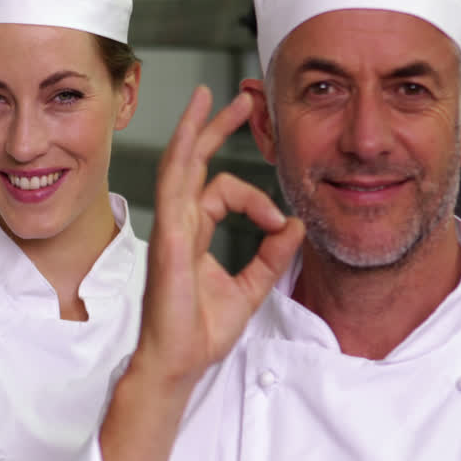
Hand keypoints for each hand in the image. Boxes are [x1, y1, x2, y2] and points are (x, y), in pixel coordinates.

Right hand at [136, 86, 304, 387]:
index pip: (219, 191)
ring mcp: (169, 230)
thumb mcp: (251, 288)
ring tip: (208, 100)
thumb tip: (293, 223)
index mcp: (193, 233)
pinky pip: (172, 192)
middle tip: (236, 99)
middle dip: (213, 128)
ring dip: (193, 130)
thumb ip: (272, 256)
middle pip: (192, 163)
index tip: (277, 221)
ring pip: (177, 167)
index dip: (254, 197)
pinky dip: (182, 162)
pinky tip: (192, 138)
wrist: (179, 362)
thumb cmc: (201, 331)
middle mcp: (178, 225)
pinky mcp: (167, 241)